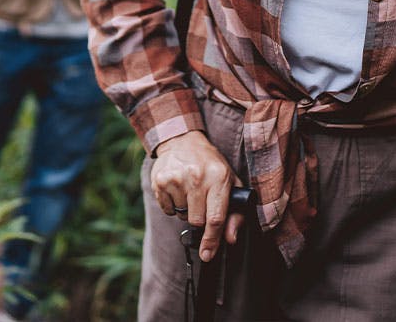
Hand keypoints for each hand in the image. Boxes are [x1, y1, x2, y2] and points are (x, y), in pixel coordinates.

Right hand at [151, 130, 244, 261]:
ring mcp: (177, 178)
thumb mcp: (230, 182)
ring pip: (181, 215)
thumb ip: (235, 213)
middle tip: (201, 202)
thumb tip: (230, 239)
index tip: (208, 254)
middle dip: (200, 219)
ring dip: (186, 210)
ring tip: (190, 190)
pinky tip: (178, 188)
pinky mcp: (161, 180)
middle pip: (197, 221)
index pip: (215, 218)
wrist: (183, 141)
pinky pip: (167, 209)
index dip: (212, 240)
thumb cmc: (210, 165)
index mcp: (218, 177)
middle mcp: (197, 177)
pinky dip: (173, 205)